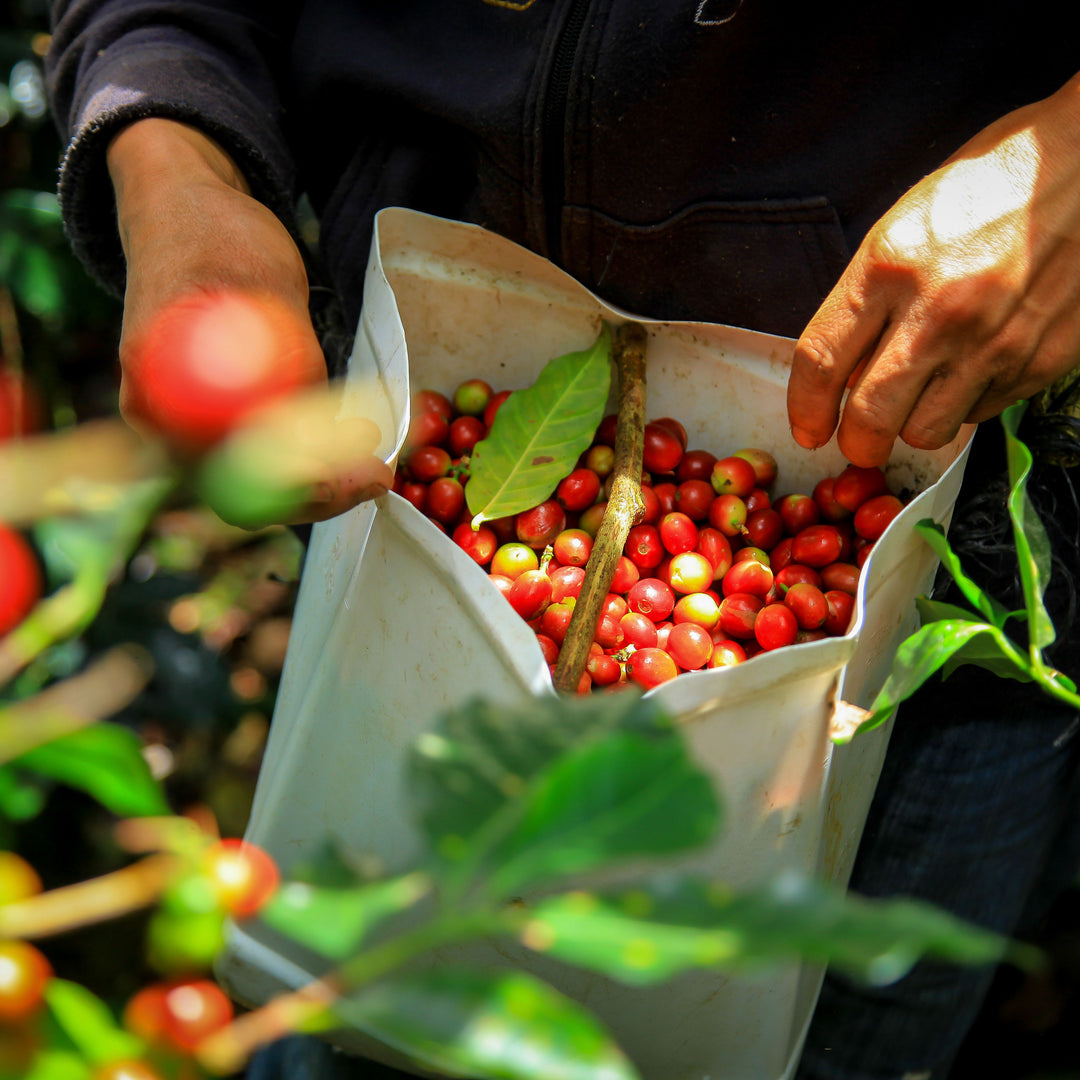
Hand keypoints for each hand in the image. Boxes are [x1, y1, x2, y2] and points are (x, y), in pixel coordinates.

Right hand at [107, 118, 392, 521]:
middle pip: (241, 495)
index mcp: (157, 390)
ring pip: (260, 488)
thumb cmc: (218, 236)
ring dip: (322, 480)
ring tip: (375, 460)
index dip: (292, 482)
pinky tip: (353, 444)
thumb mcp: (263, 286)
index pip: (225, 468)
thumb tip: (316, 423)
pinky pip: (266, 464)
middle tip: (380, 476)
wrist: (187, 214)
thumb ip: (286, 355)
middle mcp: (164, 424)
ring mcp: (190, 430)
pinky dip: (312, 461)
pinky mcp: (220, 426)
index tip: (349, 476)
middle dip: (318, 491)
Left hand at [787, 72, 1079, 466]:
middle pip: (869, 418)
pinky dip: (966, 404)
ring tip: (922, 396)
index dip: (804, 409)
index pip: (820, 363)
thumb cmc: (988, 188)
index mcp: (889, 267)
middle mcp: (938, 310)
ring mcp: (994, 340)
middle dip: (856, 443)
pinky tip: (972, 368)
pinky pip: (980, 413)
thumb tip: (841, 376)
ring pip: (926, 431)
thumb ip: (866, 302)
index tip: (807, 428)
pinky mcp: (1040, 359)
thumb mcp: (903, 228)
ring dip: (914, 426)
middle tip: (858, 440)